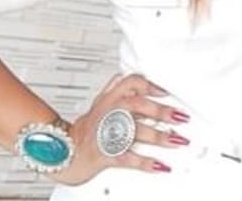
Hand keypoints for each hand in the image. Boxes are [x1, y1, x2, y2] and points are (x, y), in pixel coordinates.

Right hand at [49, 74, 187, 184]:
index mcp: (109, 100)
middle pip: (135, 106)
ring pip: (133, 132)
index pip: (129, 83)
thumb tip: (132, 77)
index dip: (149, 86)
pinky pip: (127, 158)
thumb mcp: (98, 103)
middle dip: (159, 111)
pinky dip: (146, 162)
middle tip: (180, 116)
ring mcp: (105, 134)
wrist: (62, 152)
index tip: (166, 92)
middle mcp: (108, 114)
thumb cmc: (85, 129)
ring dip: (158, 136)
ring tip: (177, 140)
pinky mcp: (104, 155)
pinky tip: (160, 165)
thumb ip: (115, 89)